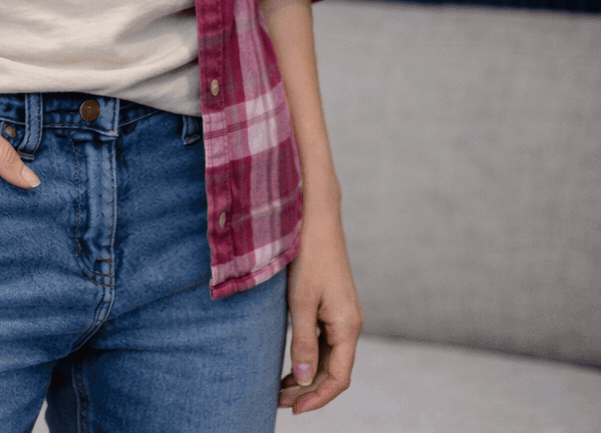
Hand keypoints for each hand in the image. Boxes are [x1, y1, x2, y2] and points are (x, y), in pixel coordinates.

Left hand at [278, 207, 363, 413]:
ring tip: (279, 388)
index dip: (318, 398)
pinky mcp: (332, 306)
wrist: (315, 218)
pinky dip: (308, 357)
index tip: (293, 410)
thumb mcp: (301, 302)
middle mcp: (350, 324)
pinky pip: (324, 341)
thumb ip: (304, 343)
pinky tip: (290, 364)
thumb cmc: (308, 256)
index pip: (339, 378)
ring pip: (328, 358)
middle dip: (308, 390)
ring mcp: (342, 315)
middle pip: (333, 371)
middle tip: (277, 401)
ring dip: (307, 375)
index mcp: (348, 326)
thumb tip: (304, 381)